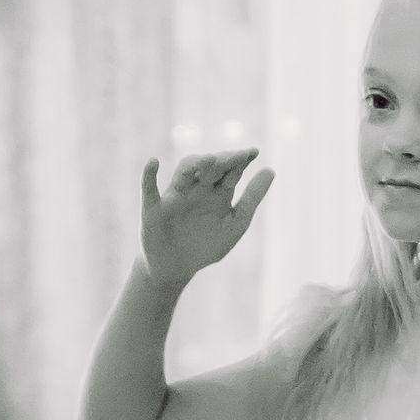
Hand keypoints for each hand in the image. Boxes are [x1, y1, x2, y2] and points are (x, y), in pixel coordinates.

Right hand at [139, 148, 273, 290]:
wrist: (178, 268)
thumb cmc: (207, 245)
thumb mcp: (236, 223)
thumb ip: (252, 198)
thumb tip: (271, 169)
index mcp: (217, 192)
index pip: (230, 170)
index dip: (241, 160)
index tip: (254, 151)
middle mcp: (197, 189)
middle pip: (209, 168)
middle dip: (222, 161)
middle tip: (236, 157)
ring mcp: (175, 196)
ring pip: (184, 173)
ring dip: (194, 165)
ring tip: (208, 160)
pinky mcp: (154, 209)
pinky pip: (149, 189)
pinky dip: (149, 176)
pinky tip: (153, 162)